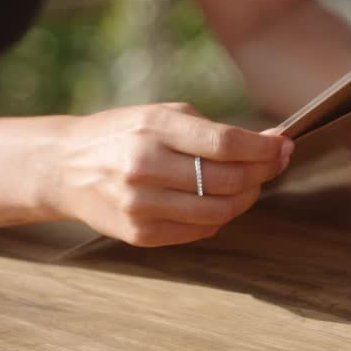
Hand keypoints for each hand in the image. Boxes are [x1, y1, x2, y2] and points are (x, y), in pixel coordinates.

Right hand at [50, 103, 291, 246]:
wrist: (66, 167)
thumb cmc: (123, 134)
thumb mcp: (162, 116)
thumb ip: (213, 131)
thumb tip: (270, 142)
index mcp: (154, 129)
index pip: (226, 144)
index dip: (264, 149)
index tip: (284, 146)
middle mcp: (146, 167)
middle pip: (228, 180)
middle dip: (261, 173)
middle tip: (273, 165)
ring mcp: (142, 205)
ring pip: (220, 211)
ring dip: (246, 198)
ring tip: (250, 184)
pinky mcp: (141, 234)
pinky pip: (200, 230)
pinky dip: (219, 216)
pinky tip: (218, 200)